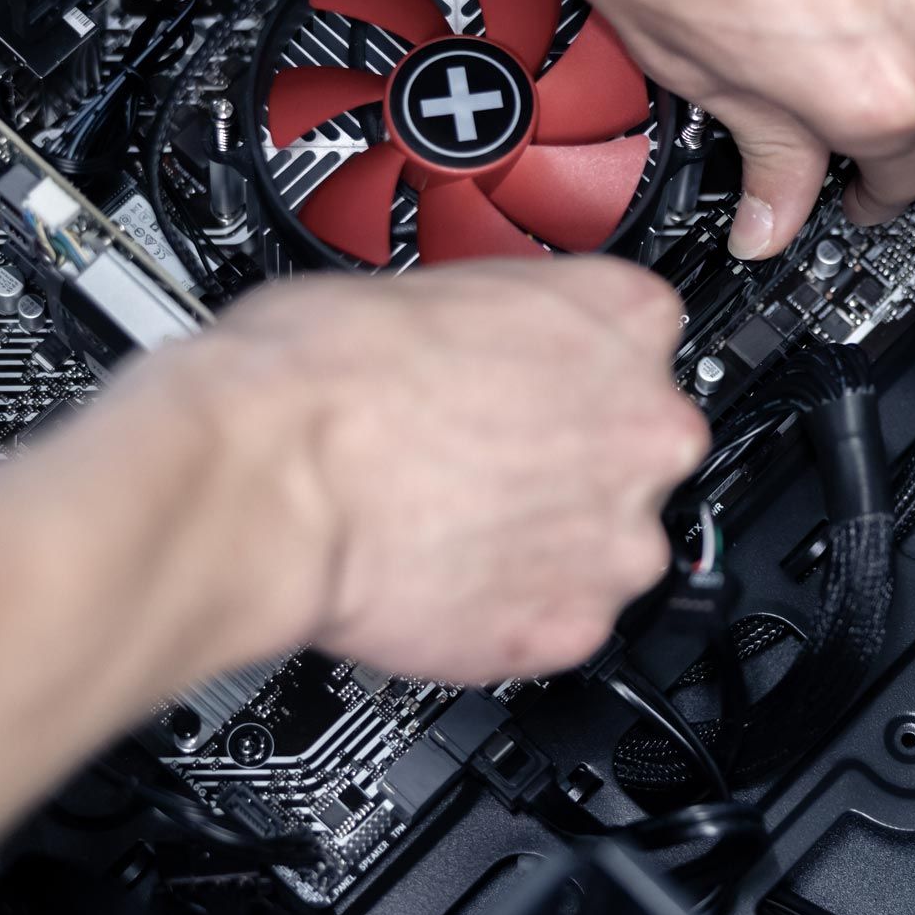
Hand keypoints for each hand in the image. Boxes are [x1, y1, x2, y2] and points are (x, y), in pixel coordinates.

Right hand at [112, 258, 705, 683]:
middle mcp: (648, 427)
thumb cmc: (318, 376)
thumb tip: (484, 343)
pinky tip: (449, 578)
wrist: (267, 480)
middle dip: (570, 460)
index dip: (577, 369)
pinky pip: (563, 619)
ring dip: (549, 542)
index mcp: (623, 316)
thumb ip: (501, 324)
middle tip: (486, 465)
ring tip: (456, 527)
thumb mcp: (429, 288)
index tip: (546, 387)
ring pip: (609, 542)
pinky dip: (513, 609)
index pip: (642, 335)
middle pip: (637, 446)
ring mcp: (621, 535)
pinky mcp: (576, 626)